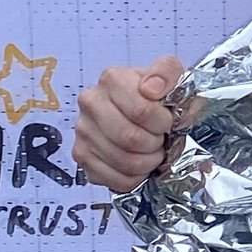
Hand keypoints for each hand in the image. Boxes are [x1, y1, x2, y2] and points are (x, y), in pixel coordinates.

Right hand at [73, 57, 184, 194]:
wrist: (142, 110)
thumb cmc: (157, 94)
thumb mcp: (170, 73)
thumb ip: (166, 71)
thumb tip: (151, 89)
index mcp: (112, 79)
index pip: (142, 111)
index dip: (162, 122)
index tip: (167, 121)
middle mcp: (90, 103)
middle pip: (130, 138)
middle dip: (155, 143)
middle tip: (161, 139)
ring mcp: (82, 131)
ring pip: (124, 162)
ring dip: (148, 162)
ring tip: (151, 151)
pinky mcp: (81, 156)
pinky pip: (114, 179)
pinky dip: (134, 178)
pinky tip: (139, 165)